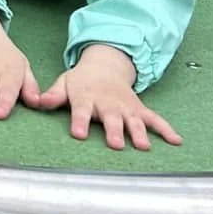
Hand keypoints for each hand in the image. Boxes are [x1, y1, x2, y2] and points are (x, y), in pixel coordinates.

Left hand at [39, 45, 181, 150]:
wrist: (105, 66)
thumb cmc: (81, 82)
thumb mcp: (64, 83)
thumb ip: (52, 95)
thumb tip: (36, 101)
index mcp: (86, 97)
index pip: (81, 110)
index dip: (79, 121)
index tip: (78, 134)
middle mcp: (107, 103)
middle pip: (110, 118)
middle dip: (114, 131)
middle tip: (115, 145)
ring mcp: (125, 107)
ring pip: (134, 121)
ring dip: (138, 133)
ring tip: (143, 147)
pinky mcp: (139, 109)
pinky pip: (155, 119)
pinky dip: (166, 129)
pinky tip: (177, 141)